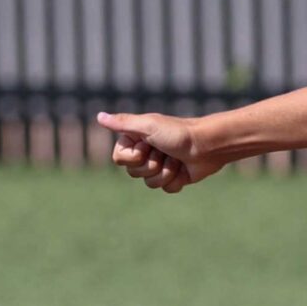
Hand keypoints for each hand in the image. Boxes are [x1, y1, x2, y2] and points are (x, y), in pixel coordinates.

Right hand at [97, 110, 215, 192]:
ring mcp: (159, 166)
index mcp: (136, 139)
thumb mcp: (148, 126)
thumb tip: (99, 116)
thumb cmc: (177, 133)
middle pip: (134, 173)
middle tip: (165, 151)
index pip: (120, 159)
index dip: (134, 156)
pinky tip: (184, 169)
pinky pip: (166, 188)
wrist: (207, 145)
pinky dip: (176, 180)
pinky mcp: (173, 177)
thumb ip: (123, 123)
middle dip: (151, 164)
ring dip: (165, 172)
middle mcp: (146, 152)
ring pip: (150, 183)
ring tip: (176, 159)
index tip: (147, 144)